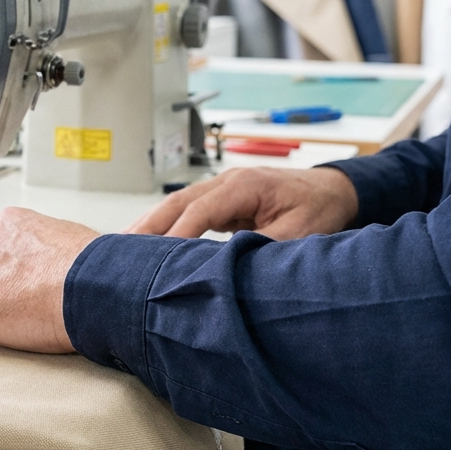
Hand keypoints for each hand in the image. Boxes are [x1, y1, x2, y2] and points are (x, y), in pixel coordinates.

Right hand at [125, 166, 358, 239]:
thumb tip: (228, 268)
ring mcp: (221, 188)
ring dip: (150, 226)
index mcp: (245, 185)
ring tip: (120, 250)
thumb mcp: (298, 233)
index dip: (176, 236)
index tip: (156, 262)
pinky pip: (186, 211)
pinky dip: (164, 226)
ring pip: (176, 205)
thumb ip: (262, 247)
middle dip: (147, 227)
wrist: (333, 190)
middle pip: (177, 203)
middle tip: (117, 253)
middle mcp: (227, 181)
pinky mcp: (221, 200)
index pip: (199, 211)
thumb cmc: (319, 208)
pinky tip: (146, 244)